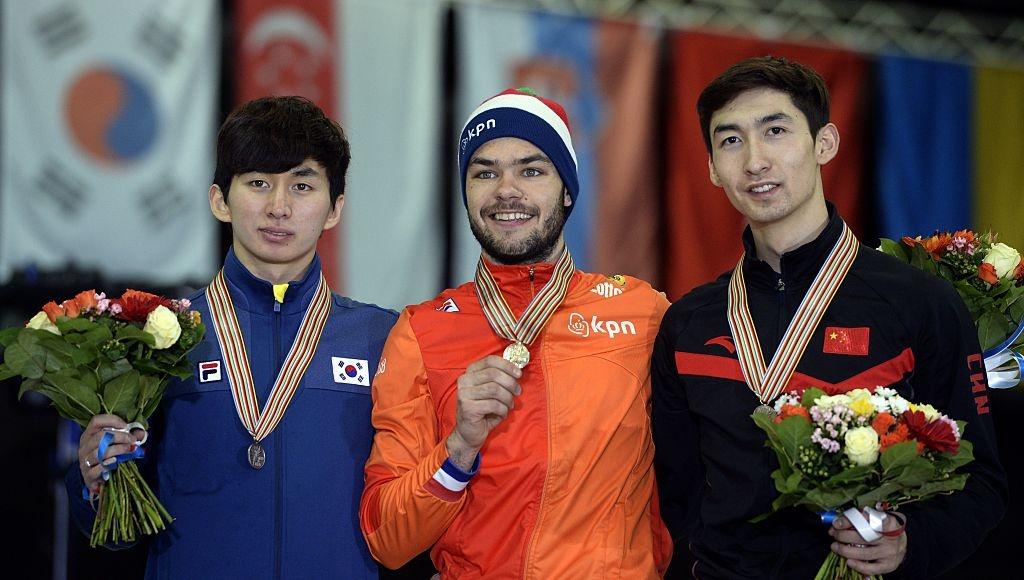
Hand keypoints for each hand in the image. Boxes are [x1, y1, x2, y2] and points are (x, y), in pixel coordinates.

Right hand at [78, 414, 146, 493]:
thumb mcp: (116, 445)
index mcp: (89, 435)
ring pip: (100, 452)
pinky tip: (117, 462)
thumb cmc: (107, 458)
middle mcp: (84, 446)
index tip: (126, 426)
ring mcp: (84, 461)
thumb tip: (142, 433)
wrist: (96, 479)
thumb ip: (129, 437)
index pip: (96, 421)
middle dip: (120, 437)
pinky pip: (99, 468)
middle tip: (133, 440)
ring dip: (119, 449)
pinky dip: (109, 464)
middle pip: (100, 436)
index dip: (112, 420)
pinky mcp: (88, 475)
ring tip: (131, 450)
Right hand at [446, 355, 521, 470]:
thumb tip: (517, 370)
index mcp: (470, 372)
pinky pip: (493, 404)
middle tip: (518, 392)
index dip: (507, 365)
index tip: (519, 373)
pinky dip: (503, 410)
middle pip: (493, 374)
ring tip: (509, 405)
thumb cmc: (484, 411)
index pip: (490, 360)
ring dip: (507, 398)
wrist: (469, 433)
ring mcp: (464, 394)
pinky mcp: (467, 408)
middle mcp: (464, 380)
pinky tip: (502, 414)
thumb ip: (500, 379)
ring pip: (495, 389)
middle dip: (510, 383)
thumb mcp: (492, 392)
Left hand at [829, 509, 907, 575]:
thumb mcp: (876, 517)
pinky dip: (858, 566)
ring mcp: (890, 553)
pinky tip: (848, 561)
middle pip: (863, 537)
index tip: (837, 523)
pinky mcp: (889, 565)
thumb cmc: (884, 528)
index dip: (851, 520)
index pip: (870, 519)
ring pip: (864, 553)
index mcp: (889, 522)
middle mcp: (891, 538)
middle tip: (833, 534)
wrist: (901, 542)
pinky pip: (871, 568)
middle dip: (843, 536)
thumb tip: (837, 522)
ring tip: (835, 547)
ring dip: (845, 550)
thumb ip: (860, 517)